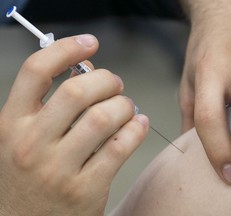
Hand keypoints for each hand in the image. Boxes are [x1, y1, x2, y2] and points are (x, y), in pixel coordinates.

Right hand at [0, 35, 148, 214]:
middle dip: (107, 80)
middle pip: (78, 90)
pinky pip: (120, 146)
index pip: (36, 71)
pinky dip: (136, 129)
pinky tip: (138, 124)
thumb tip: (87, 69)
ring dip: (124, 105)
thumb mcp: (24, 136)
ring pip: (104, 117)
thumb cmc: (28, 174)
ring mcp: (58, 169)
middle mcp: (31, 144)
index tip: (90, 43)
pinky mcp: (86, 190)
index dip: (66, 49)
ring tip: (127, 107)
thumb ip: (51, 103)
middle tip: (116, 84)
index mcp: (11, 124)